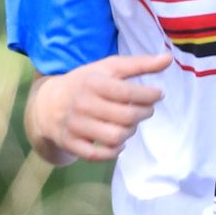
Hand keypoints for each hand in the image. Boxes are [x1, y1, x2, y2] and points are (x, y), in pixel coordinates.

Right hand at [28, 52, 167, 162]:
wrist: (47, 104)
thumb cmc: (86, 83)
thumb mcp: (108, 68)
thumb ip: (139, 64)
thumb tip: (168, 58)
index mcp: (92, 82)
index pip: (126, 92)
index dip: (148, 95)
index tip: (158, 94)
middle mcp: (83, 104)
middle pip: (125, 116)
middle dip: (143, 114)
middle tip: (146, 110)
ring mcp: (75, 125)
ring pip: (115, 136)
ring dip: (130, 132)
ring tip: (131, 124)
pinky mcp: (70, 143)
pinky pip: (98, 155)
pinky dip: (114, 151)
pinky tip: (119, 142)